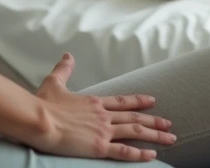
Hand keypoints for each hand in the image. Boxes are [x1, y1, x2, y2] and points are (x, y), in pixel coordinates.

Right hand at [27, 53, 174, 161]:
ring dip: (154, 135)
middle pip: (133, 117)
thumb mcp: (54, 82)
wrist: (38, 119)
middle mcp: (103, 115)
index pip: (122, 101)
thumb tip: (67, 56)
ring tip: (170, 138)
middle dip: (153, 120)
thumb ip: (64, 70)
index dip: (138, 101)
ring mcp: (102, 131)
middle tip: (169, 124)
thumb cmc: (43, 104)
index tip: (153, 101)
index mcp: (94, 102)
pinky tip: (153, 155)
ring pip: (134, 132)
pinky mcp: (99, 147)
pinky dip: (139, 154)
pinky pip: (124, 151)